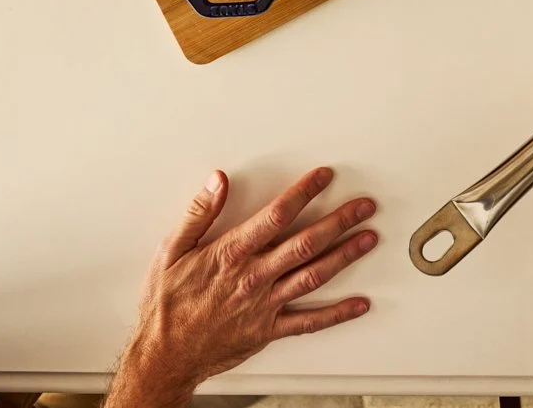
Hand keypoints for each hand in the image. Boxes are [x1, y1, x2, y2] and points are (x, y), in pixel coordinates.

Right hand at [109, 168, 376, 407]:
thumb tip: (217, 181)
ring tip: (368, 239)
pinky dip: (337, 314)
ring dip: (345, 256)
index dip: (304, 192)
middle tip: (364, 206)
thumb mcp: (171, 250)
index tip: (324, 177)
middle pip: (305, 242)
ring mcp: (264, 305)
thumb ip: (199, 213)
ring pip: (313, 276)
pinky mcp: (268, 330)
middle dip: (339, 221)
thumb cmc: (166, 304)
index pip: (276, 215)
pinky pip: (309, 322)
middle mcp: (253, 277)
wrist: (164, 354)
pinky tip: (359, 304)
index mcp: (231, 254)